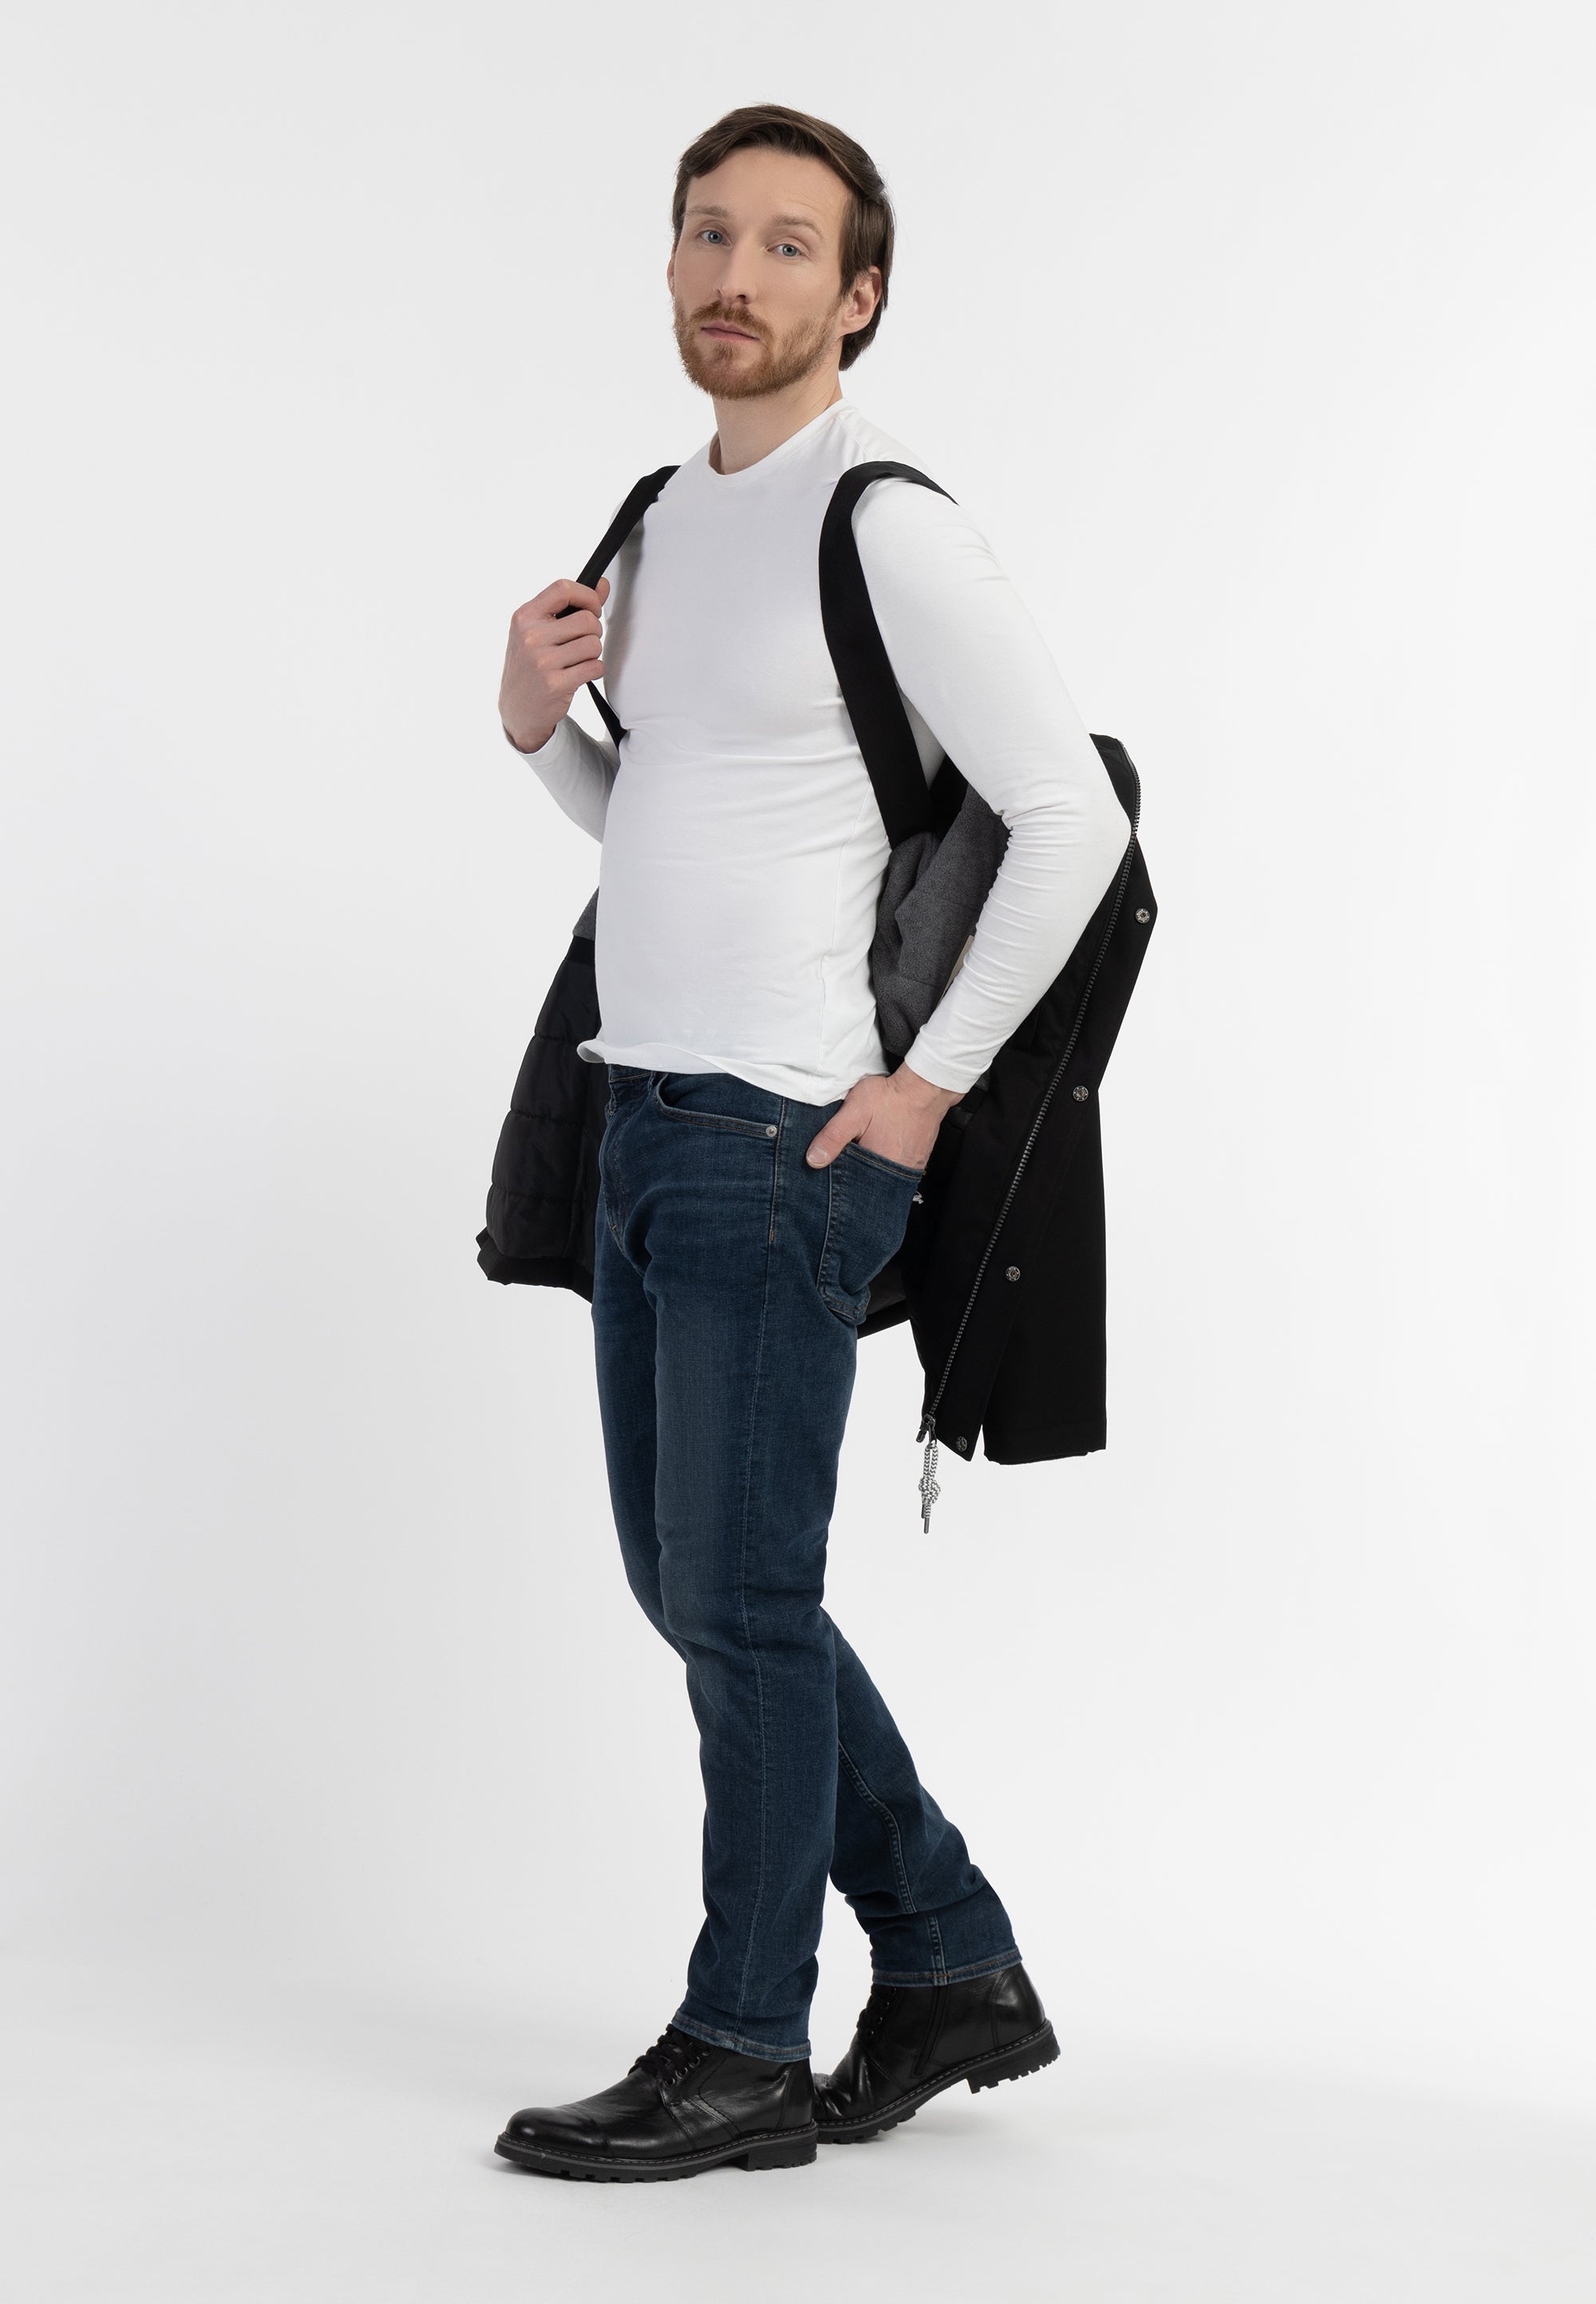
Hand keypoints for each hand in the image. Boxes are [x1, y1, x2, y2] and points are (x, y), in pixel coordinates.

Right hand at [499, 576, 610, 752]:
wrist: (517, 708)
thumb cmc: (530, 665)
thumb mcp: (540, 631)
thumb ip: (570, 606)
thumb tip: (602, 584)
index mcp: (525, 617)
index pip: (563, 588)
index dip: (587, 596)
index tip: (593, 608)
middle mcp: (531, 636)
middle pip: (586, 620)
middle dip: (594, 631)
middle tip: (583, 642)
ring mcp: (542, 661)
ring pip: (593, 644)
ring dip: (594, 653)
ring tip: (579, 660)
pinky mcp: (555, 684)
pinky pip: (594, 667)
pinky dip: (595, 670)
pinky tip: (580, 674)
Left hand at [804, 1063, 963, 1171]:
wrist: (925, 1086)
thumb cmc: (893, 1097)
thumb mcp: (854, 1112)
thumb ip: (833, 1136)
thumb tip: (814, 1159)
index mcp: (878, 1165)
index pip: (852, 1184)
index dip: (841, 1174)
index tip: (836, 1163)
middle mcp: (897, 1172)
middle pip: (868, 1181)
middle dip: (856, 1170)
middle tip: (854, 1148)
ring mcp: (910, 1167)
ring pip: (883, 1175)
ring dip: (871, 1166)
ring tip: (867, 1146)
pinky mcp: (918, 1159)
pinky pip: (897, 1168)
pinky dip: (886, 1160)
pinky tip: (881, 1146)